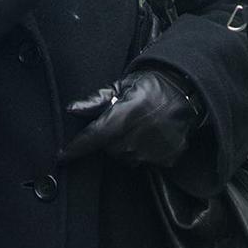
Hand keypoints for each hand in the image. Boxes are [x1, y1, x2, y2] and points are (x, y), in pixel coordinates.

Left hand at [61, 69, 201, 166]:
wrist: (187, 90)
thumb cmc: (151, 85)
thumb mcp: (122, 86)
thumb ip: (97, 100)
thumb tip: (71, 109)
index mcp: (125, 116)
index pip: (94, 137)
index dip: (75, 148)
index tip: (61, 156)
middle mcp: (139, 136)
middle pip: (110, 149)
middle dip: (110, 138)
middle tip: (121, 122)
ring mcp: (154, 150)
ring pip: (127, 157)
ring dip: (126, 147)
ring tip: (138, 128)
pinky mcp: (168, 158)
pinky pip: (146, 161)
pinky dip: (145, 151)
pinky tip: (151, 136)